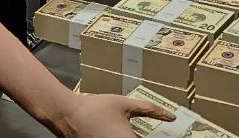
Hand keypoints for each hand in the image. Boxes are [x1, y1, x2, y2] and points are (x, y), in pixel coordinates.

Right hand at [51, 93, 175, 137]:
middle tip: (135, 129)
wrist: (67, 114)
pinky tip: (116, 134)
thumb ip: (150, 109)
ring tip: (124, 129)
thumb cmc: (95, 107)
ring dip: (130, 137)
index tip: (169, 134)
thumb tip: (172, 117)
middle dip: (140, 137)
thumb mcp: (124, 104)